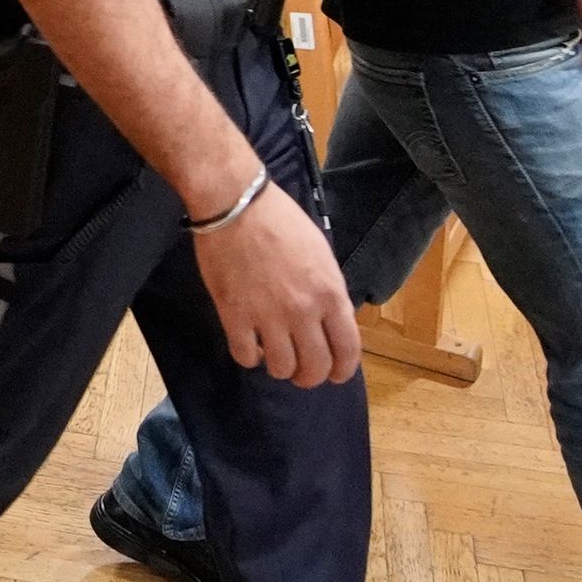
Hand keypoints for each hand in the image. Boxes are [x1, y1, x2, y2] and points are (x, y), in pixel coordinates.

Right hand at [189, 185, 359, 384]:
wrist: (236, 204)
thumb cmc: (281, 221)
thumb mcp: (321, 254)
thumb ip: (329, 292)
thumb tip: (330, 322)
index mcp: (330, 293)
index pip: (347, 350)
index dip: (342, 370)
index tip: (334, 374)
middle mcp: (303, 311)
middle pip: (315, 368)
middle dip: (310, 377)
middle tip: (301, 372)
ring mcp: (268, 316)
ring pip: (281, 369)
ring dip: (280, 369)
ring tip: (274, 357)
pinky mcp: (235, 316)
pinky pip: (245, 357)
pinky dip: (250, 358)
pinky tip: (250, 345)